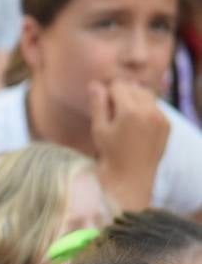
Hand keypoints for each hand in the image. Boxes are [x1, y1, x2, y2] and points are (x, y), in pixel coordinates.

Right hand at [91, 79, 168, 211]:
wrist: (131, 179)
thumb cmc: (110, 155)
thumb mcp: (99, 130)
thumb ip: (98, 105)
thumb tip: (95, 84)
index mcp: (130, 111)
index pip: (118, 85)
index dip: (107, 93)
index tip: (101, 106)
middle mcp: (149, 111)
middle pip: (134, 87)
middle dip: (122, 94)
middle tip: (112, 112)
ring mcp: (161, 117)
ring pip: (146, 95)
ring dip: (134, 100)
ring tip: (123, 118)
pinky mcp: (167, 125)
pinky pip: (155, 108)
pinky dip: (145, 110)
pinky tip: (135, 127)